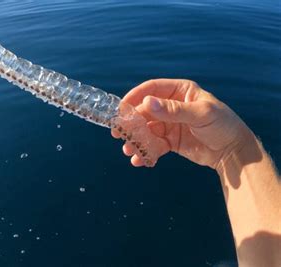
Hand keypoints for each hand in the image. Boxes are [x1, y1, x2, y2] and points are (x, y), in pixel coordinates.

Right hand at [111, 79, 251, 168]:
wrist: (234, 152)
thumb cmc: (223, 125)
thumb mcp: (200, 114)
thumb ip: (173, 110)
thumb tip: (147, 103)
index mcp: (179, 91)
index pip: (152, 89)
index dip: (135, 97)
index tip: (121, 109)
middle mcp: (171, 106)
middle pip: (144, 111)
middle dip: (131, 123)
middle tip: (118, 134)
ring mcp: (169, 124)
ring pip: (146, 130)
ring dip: (135, 140)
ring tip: (129, 151)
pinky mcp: (169, 141)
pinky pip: (152, 145)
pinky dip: (144, 153)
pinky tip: (139, 161)